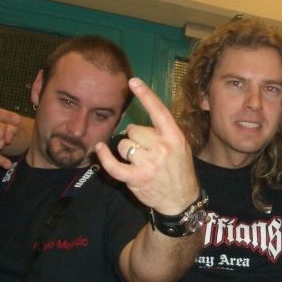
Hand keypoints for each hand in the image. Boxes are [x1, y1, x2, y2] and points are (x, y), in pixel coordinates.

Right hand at [0, 104, 20, 168]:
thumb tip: (7, 137)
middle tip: (8, 133)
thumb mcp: (9, 119)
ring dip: (4, 143)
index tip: (18, 121)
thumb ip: (11, 123)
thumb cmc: (4, 122)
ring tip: (2, 138)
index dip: (8, 117)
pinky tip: (8, 164)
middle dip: (8, 134)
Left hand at [95, 78, 198, 214]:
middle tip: (146, 151)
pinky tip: (100, 149)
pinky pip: (114, 164)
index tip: (133, 81)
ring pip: (124, 145)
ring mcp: (149, 164)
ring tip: (138, 161)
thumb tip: (135, 125)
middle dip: (135, 138)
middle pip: (134, 130)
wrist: (181, 200)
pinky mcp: (137, 178)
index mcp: (175, 137)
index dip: (145, 95)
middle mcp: (162, 148)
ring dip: (126, 151)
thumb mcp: (180, 147)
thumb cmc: (179, 170)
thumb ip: (163, 133)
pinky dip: (104, 157)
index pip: (159, 111)